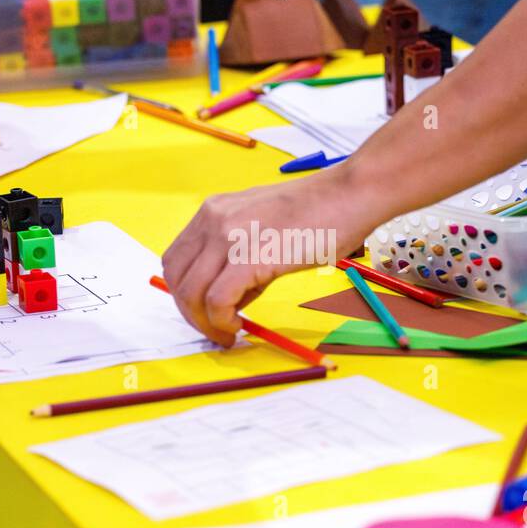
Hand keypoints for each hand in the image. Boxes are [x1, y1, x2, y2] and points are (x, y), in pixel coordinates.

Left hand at [161, 171, 372, 345]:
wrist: (350, 195)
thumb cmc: (320, 213)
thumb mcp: (265, 226)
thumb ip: (240, 256)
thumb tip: (230, 300)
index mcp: (215, 211)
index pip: (177, 259)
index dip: (185, 293)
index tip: (205, 313)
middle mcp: (214, 219)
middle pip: (176, 277)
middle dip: (190, 312)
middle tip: (214, 330)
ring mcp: (228, 236)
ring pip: (190, 292)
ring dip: (204, 322)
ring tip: (228, 332)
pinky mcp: (248, 256)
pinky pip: (216, 300)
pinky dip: (222, 321)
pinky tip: (239, 325)